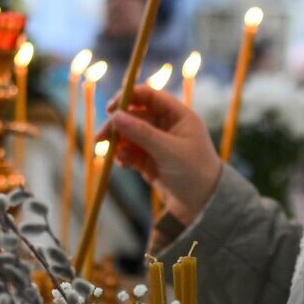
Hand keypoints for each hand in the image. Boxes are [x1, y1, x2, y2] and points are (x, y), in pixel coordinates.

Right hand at [98, 86, 220, 224]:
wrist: (202, 206)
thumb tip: (116, 116)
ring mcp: (157, 144)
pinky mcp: (150, 161)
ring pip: (130, 135)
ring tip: (114, 154)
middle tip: (101, 137)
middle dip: (118, 125)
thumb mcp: (168, 151)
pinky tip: (123, 164)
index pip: (151, 96)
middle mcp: (167, 127)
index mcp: (178, 117)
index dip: (130, 97)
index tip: (111, 108)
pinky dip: (124, 156)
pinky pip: (131, 152)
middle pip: (135, 115)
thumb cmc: (194, 173)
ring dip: (118, 142)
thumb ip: (142, 133)